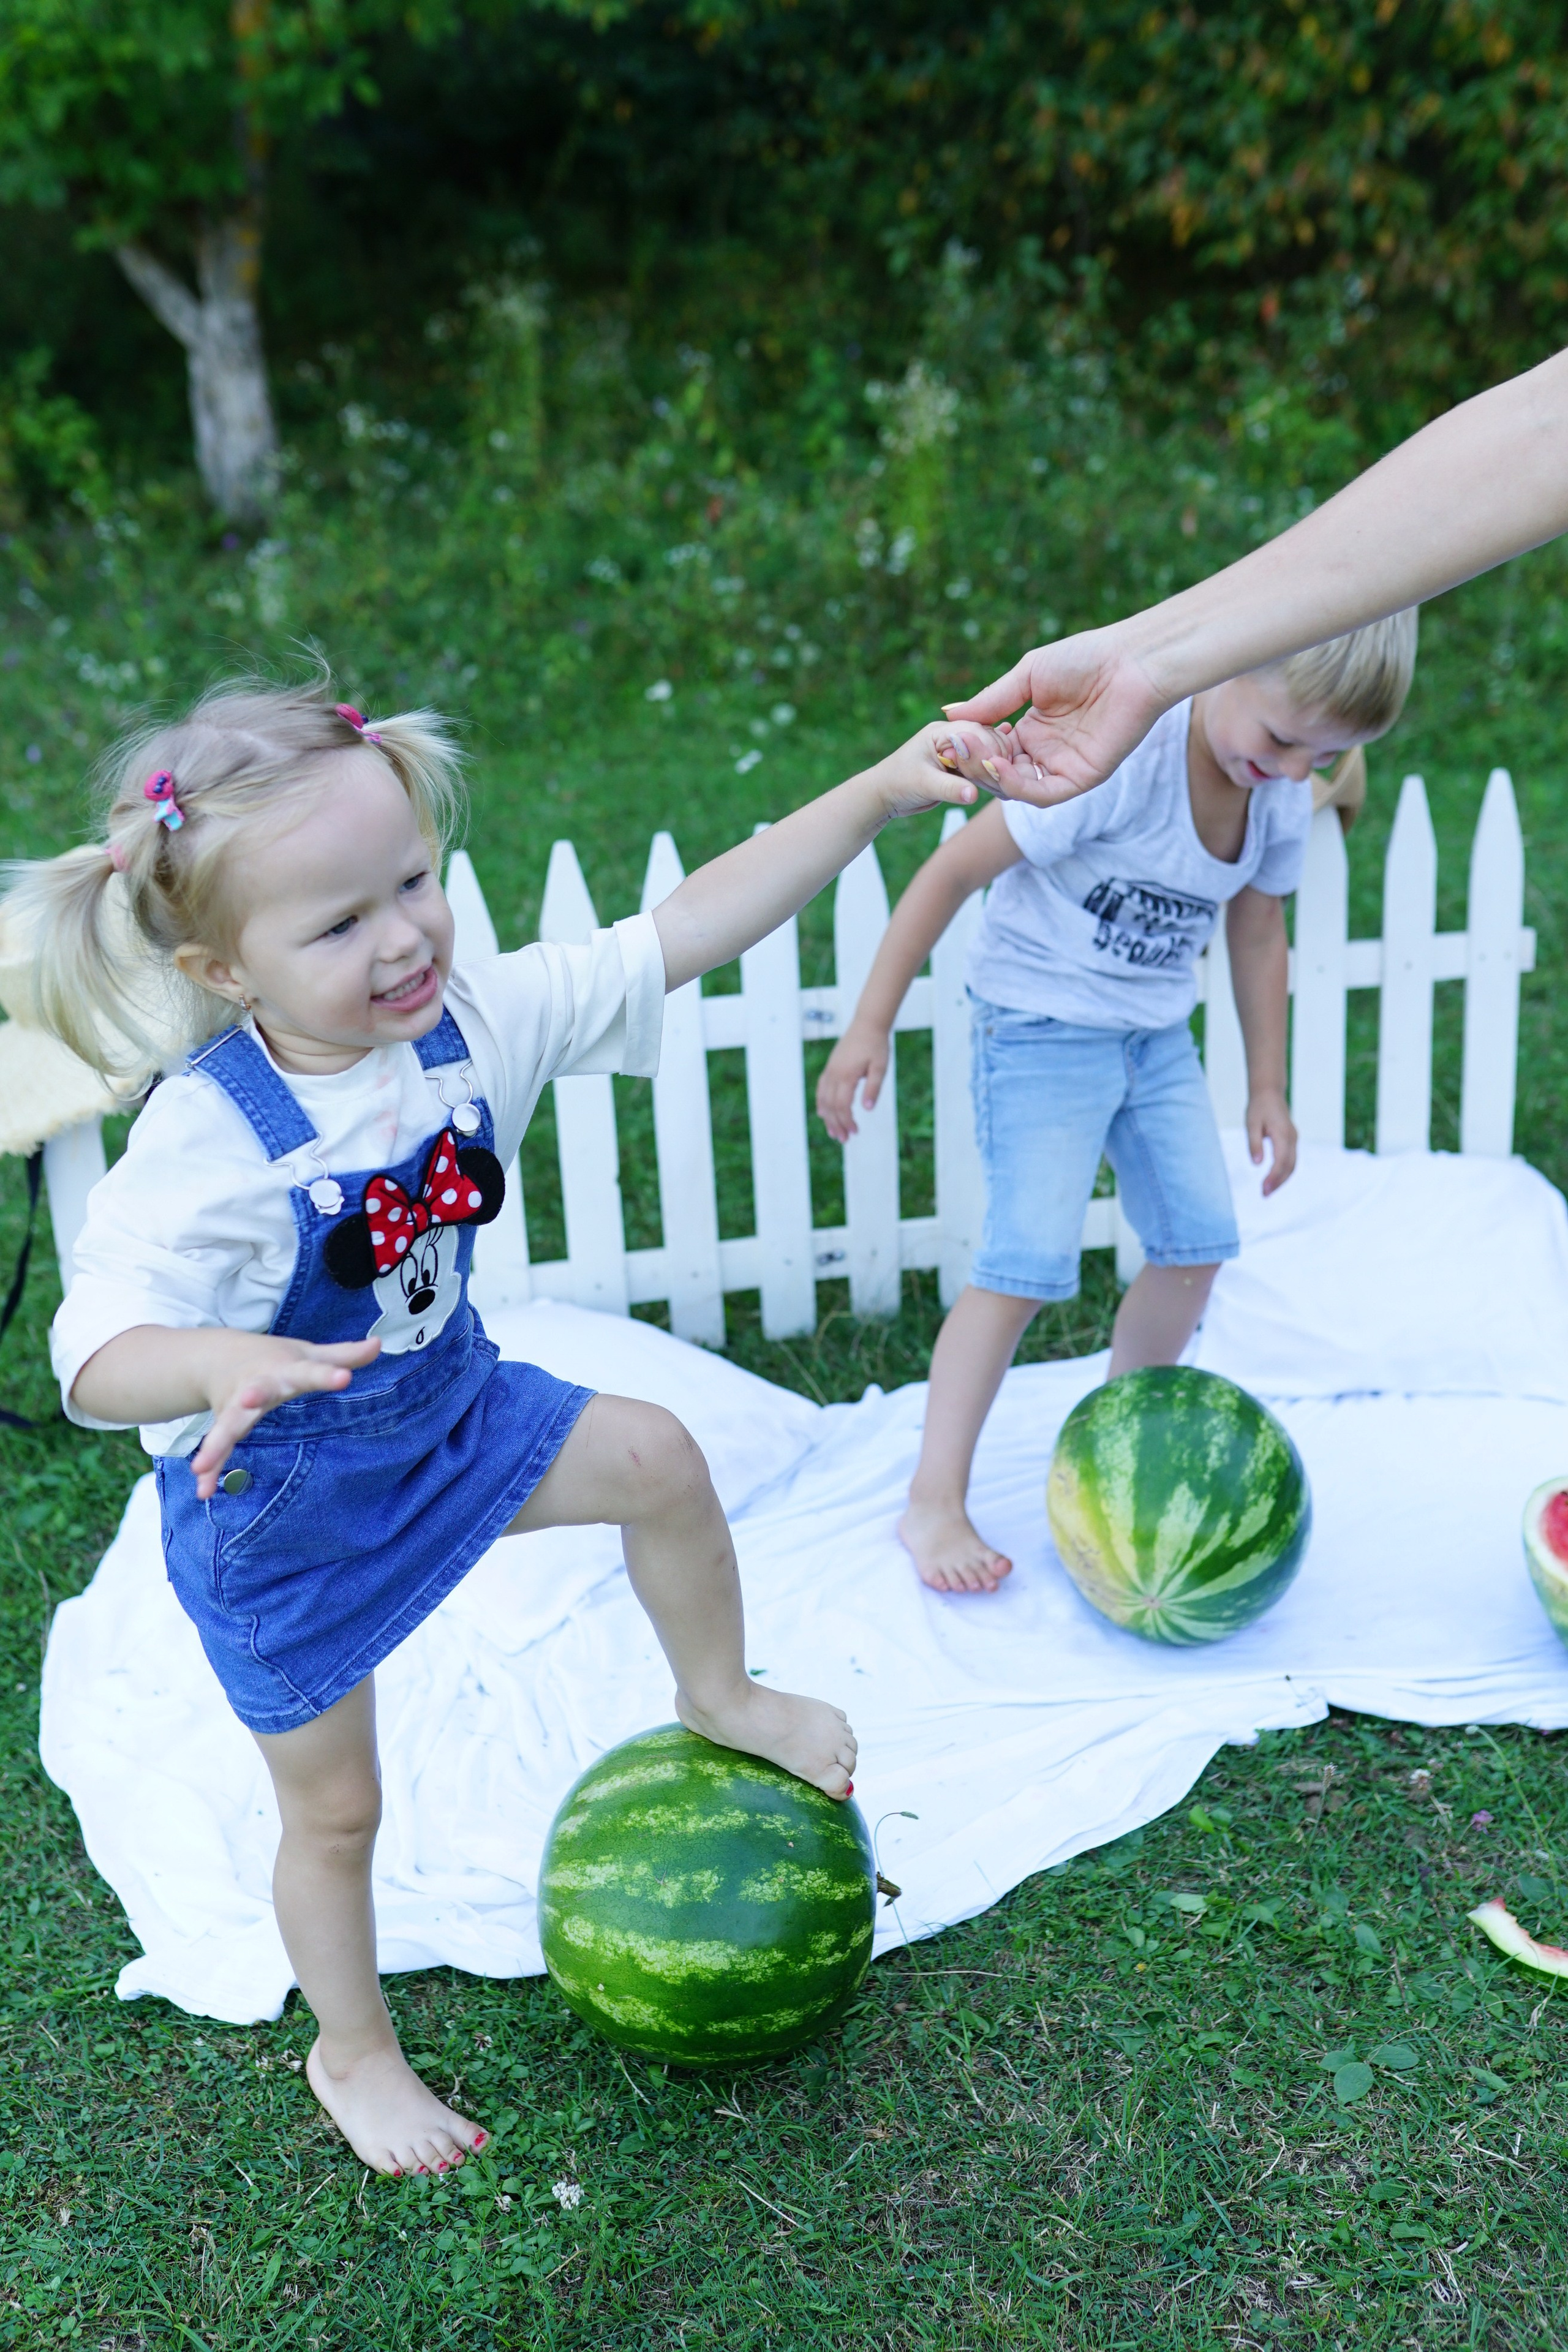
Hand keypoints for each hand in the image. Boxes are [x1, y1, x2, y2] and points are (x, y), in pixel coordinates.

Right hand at [190, 1333, 380, 1498]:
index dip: (328, 1374)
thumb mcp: (309, 1353)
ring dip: (217, 1443)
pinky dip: (210, 1467)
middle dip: (253, 1395)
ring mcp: (236, 1406)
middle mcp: (258, 1386)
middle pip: (257, 1392)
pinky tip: (204, 1490)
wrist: (218, 1356)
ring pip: (227, 1424)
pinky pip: (218, 1447)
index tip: (344, 1376)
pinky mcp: (223, 1423)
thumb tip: (379, 1344)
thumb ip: (344, 1354)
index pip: (311, 1371)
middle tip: (248, 1399)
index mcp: (286, 1369)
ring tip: (204, 1465)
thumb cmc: (275, 1357)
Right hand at [817, 1019, 890, 1141]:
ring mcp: (830, 1070)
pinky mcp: (830, 1067)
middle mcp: (834, 1074)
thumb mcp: (880, 1067)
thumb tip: (867, 1109)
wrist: (868, 1024)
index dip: (846, 1121)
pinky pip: (821, 1089)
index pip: (842, 1105)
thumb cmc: (876, 1045)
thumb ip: (873, 1088)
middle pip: (830, 1106)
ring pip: (823, 1098)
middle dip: (836, 1124)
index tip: (854, 1132)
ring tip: (833, 1132)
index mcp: (847, 1075)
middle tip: (844, 1139)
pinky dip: (821, 1103)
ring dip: (827, 1117)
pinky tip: (823, 1112)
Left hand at [867, 719, 1013, 818]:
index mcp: (941, 732)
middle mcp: (952, 736)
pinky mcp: (962, 764)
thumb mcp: (923, 786)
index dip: (990, 748)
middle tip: (1009, 775)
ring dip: (998, 763)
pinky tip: (1009, 774)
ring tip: (1011, 778)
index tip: (1000, 768)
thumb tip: (973, 795)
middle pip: (986, 738)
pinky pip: (983, 763)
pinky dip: (993, 769)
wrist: (886, 794)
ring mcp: (959, 749)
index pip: (975, 731)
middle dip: (998, 755)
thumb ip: (949, 789)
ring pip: (988, 751)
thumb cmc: (898, 784)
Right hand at [942, 624, 1171, 803]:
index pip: (993, 751)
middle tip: (957, 752)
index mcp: (1033, 729)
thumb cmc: (1085, 658)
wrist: (1131, 661)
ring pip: (1019, 789)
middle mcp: (1047, 752)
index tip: (951, 738)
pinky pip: (1045, 793)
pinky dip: (1019, 787)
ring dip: (993, 779)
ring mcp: (1065, 766)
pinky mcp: (1084, 777)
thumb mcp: (1027, 676)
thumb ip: (991, 701)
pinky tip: (1000, 766)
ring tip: (977, 757)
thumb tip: (948, 715)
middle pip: (1002, 774)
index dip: (972, 748)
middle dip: (977, 766)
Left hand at [1246, 1088, 1296, 1195]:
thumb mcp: (1251, 1124)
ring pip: (1292, 1165)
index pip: (1280, 1161)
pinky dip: (1284, 1172)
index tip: (1263, 1189)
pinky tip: (1273, 1179)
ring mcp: (1293, 1139)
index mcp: (1282, 1134)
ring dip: (1281, 1179)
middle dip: (1278, 1182)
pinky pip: (1290, 1159)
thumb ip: (1254, 1144)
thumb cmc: (1258, 1107)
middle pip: (1289, 1166)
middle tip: (1264, 1195)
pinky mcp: (1291, 1140)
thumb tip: (1257, 1164)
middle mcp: (1291, 1138)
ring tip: (1267, 1191)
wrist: (1269, 1092)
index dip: (1273, 1177)